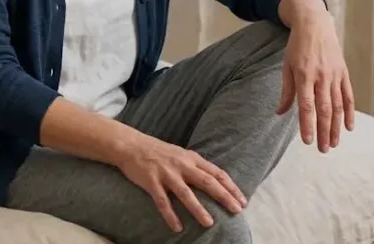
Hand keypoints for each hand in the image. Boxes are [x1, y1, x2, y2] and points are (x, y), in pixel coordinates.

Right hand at [114, 134, 247, 232]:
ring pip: (186, 193)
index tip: (242, 200)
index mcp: (191, 158)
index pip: (217, 173)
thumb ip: (195, 165)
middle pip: (207, 182)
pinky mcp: (151, 181)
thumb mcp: (180, 154)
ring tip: (209, 223)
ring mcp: (166, 174)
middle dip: (224, 197)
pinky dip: (170, 215)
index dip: (231, 187)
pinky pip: (162, 201)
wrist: (130, 145)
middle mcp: (181, 165)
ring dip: (198, 209)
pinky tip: (177, 227)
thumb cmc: (157, 151)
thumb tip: (213, 179)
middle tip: (236, 210)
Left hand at [276, 0, 355, 152]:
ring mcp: (335, 75)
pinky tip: (349, 127)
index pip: (307, 106)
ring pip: (338, 106)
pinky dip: (350, 112)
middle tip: (323, 149)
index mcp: (304, 75)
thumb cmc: (297, 46)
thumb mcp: (286, 66)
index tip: (307, 140)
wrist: (315, 24)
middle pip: (324, 110)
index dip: (307, 124)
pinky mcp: (344, 73)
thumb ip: (286, 91)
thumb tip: (281, 113)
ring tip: (334, 143)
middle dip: (323, 131)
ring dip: (336, 126)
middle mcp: (321, 77)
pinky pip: (348, 95)